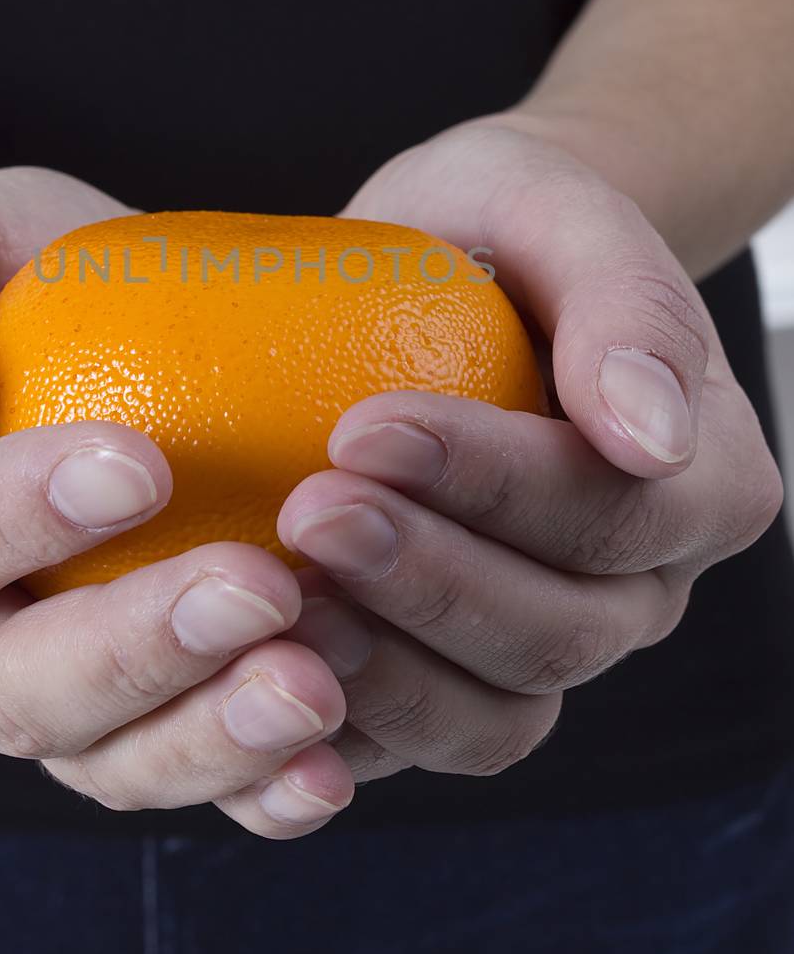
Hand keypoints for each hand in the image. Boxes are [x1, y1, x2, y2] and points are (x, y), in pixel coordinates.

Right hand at [0, 168, 350, 838]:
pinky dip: (257, 789)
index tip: (143, 464)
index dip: (15, 519)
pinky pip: (188, 780)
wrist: (82, 330)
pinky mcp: (135, 726)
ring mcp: (37, 703)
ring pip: (106, 761)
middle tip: (263, 588)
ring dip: (214, 738)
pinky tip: (331, 766)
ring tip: (317, 690)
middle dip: (140, 650)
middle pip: (15, 688)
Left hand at [275, 117, 782, 783]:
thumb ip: (629, 304)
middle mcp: (640, 588)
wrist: (456, 272)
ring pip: (491, 717)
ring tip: (275, 598)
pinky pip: (412, 742)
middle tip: (305, 510)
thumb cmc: (509, 227)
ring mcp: (550, 649)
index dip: (490, 486)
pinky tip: (251, 664)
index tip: (362, 427)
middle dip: (424, 580)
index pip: (610, 513)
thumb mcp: (562, 211)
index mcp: (702, 482)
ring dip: (379, 671)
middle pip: (555, 633)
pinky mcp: (458, 683)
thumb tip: (656, 434)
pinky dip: (335, 724)